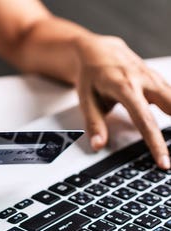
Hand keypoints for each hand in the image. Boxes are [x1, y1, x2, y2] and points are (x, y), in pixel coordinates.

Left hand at [75, 34, 170, 168]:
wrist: (96, 51)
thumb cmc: (90, 75)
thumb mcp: (86, 100)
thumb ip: (94, 124)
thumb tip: (98, 145)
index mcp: (125, 88)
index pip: (144, 121)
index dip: (155, 143)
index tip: (163, 160)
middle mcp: (143, 80)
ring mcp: (152, 77)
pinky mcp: (156, 78)